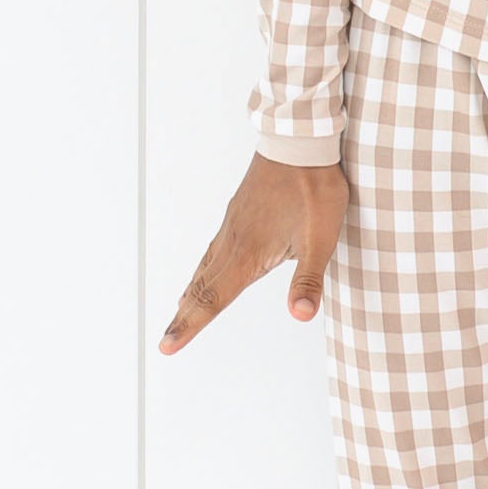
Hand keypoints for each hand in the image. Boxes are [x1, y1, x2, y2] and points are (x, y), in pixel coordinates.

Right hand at [157, 151, 347, 353]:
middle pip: (202, 287)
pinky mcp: (238, 212)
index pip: (214, 299)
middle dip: (183, 317)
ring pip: (205, 266)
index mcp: (248, 253)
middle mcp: (233, 242)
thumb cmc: (313, 189)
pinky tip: (205, 268)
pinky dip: (202, 268)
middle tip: (166, 340)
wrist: (300, 141)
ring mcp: (233, 225)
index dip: (190, 325)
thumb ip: (308, 279)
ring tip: (179, 310)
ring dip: (191, 293)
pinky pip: (213, 248)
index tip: (167, 346)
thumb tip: (300, 315)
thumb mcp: (321, 238)